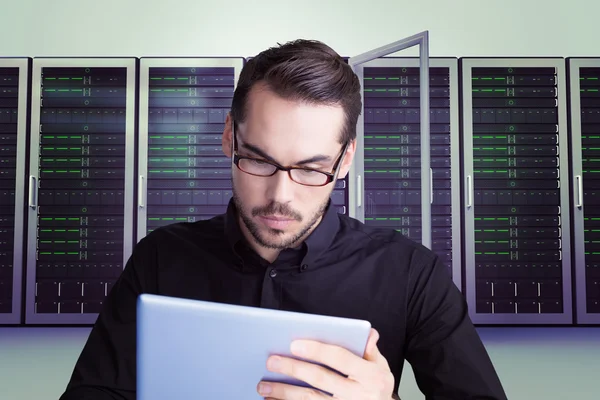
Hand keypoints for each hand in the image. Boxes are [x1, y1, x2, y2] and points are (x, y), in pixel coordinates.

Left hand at [256, 328, 394, 398]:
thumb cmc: (377, 390)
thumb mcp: (381, 369)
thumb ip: (370, 351)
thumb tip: (368, 333)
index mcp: (370, 376)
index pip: (340, 358)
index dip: (317, 350)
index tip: (294, 344)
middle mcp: (357, 396)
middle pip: (320, 379)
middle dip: (293, 368)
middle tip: (271, 361)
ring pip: (310, 399)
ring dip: (284, 392)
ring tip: (263, 384)